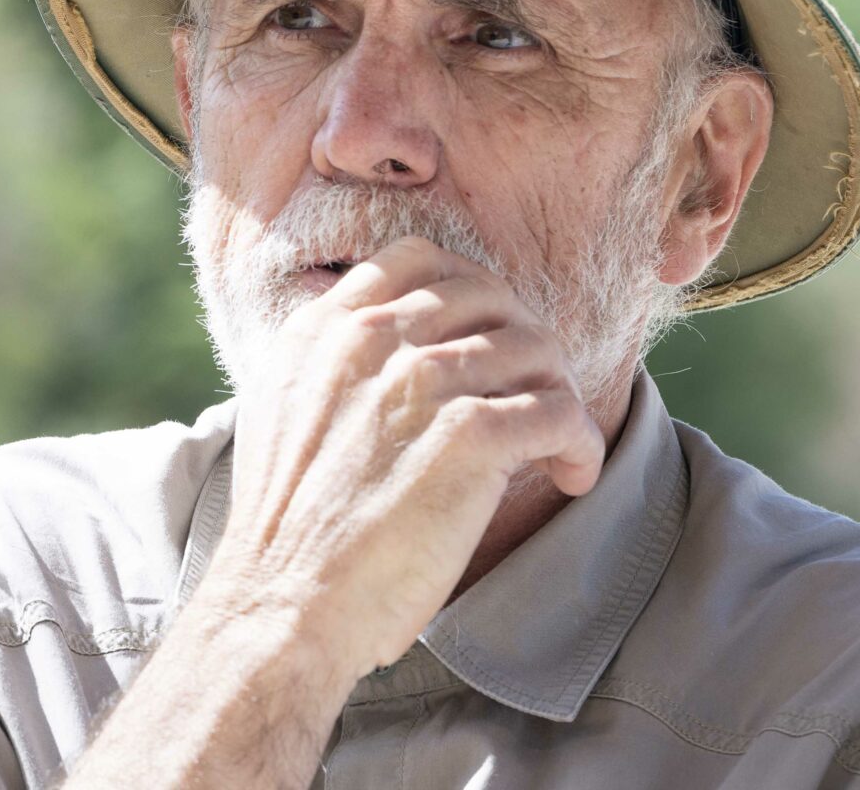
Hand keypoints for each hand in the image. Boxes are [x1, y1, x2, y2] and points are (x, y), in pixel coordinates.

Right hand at [198, 236, 605, 676]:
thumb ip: (328, 368)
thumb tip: (384, 354)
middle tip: (532, 393)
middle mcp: (369, 341)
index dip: (468, 287)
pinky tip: (569, 476)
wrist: (283, 600)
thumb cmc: (287, 532)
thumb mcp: (280, 416)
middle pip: (487, 295)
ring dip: (557, 395)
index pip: (414, 259)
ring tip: (553, 445)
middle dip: (523, 340)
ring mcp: (420, 381)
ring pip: (534, 348)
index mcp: (321, 332)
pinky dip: (579, 446)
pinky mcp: (468, 434)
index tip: (487, 333)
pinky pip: (560, 412)